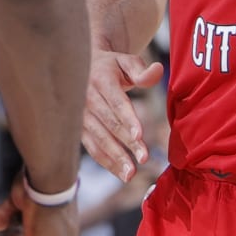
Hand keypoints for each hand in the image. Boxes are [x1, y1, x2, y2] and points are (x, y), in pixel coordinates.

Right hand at [82, 48, 163, 180]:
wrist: (85, 67)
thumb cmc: (113, 66)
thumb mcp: (127, 61)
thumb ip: (142, 70)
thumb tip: (157, 72)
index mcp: (101, 79)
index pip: (116, 102)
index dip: (128, 119)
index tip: (139, 136)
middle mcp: (86, 98)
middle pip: (109, 123)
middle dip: (126, 143)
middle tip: (143, 159)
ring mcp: (79, 115)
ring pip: (98, 139)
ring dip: (114, 157)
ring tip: (131, 174)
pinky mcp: (78, 128)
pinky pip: (91, 147)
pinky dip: (105, 161)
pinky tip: (120, 173)